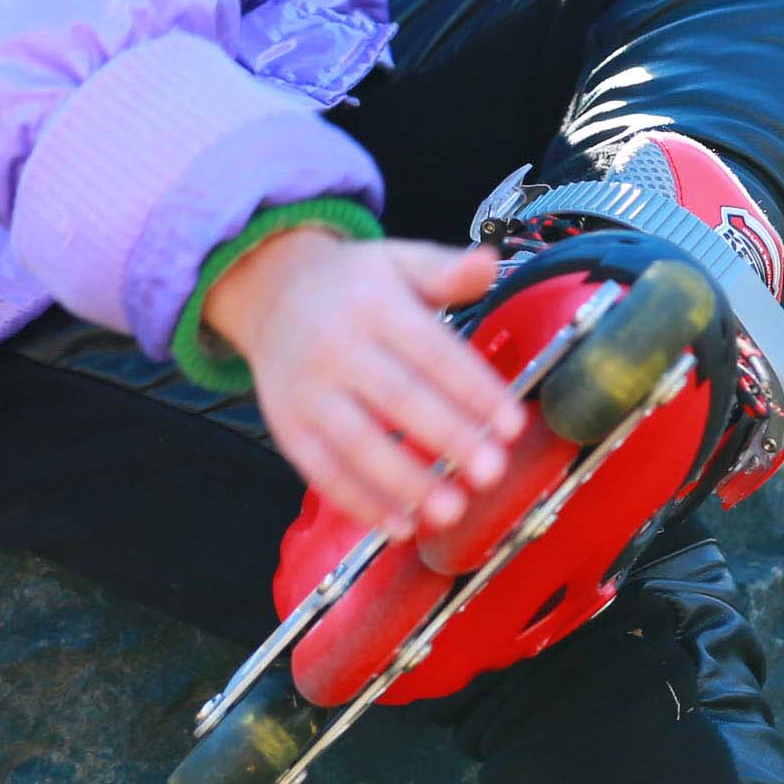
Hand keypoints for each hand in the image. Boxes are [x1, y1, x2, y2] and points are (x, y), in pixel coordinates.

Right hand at [202, 230, 524, 538]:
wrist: (270, 289)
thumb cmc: (352, 284)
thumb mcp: (398, 261)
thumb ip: (445, 270)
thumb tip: (489, 262)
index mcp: (376, 305)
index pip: (433, 351)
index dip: (474, 389)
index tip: (512, 423)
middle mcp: (338, 348)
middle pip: (399, 399)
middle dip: (449, 438)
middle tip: (492, 471)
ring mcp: (308, 392)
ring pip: (358, 443)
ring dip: (406, 482)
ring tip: (452, 509)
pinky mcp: (288, 427)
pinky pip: (322, 471)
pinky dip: (360, 502)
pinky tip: (400, 523)